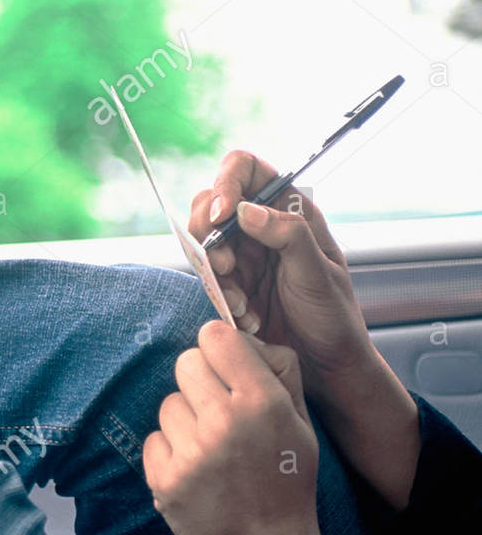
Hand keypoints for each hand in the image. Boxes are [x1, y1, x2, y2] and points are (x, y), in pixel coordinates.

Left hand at [143, 321, 341, 534]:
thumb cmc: (287, 482)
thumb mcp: (300, 424)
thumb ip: (275, 372)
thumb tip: (238, 333)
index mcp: (262, 403)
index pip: (215, 336)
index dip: (218, 347)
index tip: (223, 363)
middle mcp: (224, 423)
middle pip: (185, 362)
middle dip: (200, 381)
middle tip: (217, 409)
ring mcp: (190, 452)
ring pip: (169, 402)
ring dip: (186, 419)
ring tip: (212, 449)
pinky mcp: (163, 478)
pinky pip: (154, 437)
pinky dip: (170, 451)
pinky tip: (195, 471)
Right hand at [189, 150, 419, 508]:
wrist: (325, 365)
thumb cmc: (333, 317)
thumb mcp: (318, 273)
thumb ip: (288, 235)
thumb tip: (248, 211)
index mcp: (289, 210)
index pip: (245, 169)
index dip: (226, 182)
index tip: (222, 215)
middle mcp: (261, 225)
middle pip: (211, 201)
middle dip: (208, 232)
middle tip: (226, 266)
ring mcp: (242, 253)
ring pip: (200, 238)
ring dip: (212, 269)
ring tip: (241, 299)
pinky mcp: (228, 281)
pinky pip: (204, 274)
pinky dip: (217, 294)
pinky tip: (245, 314)